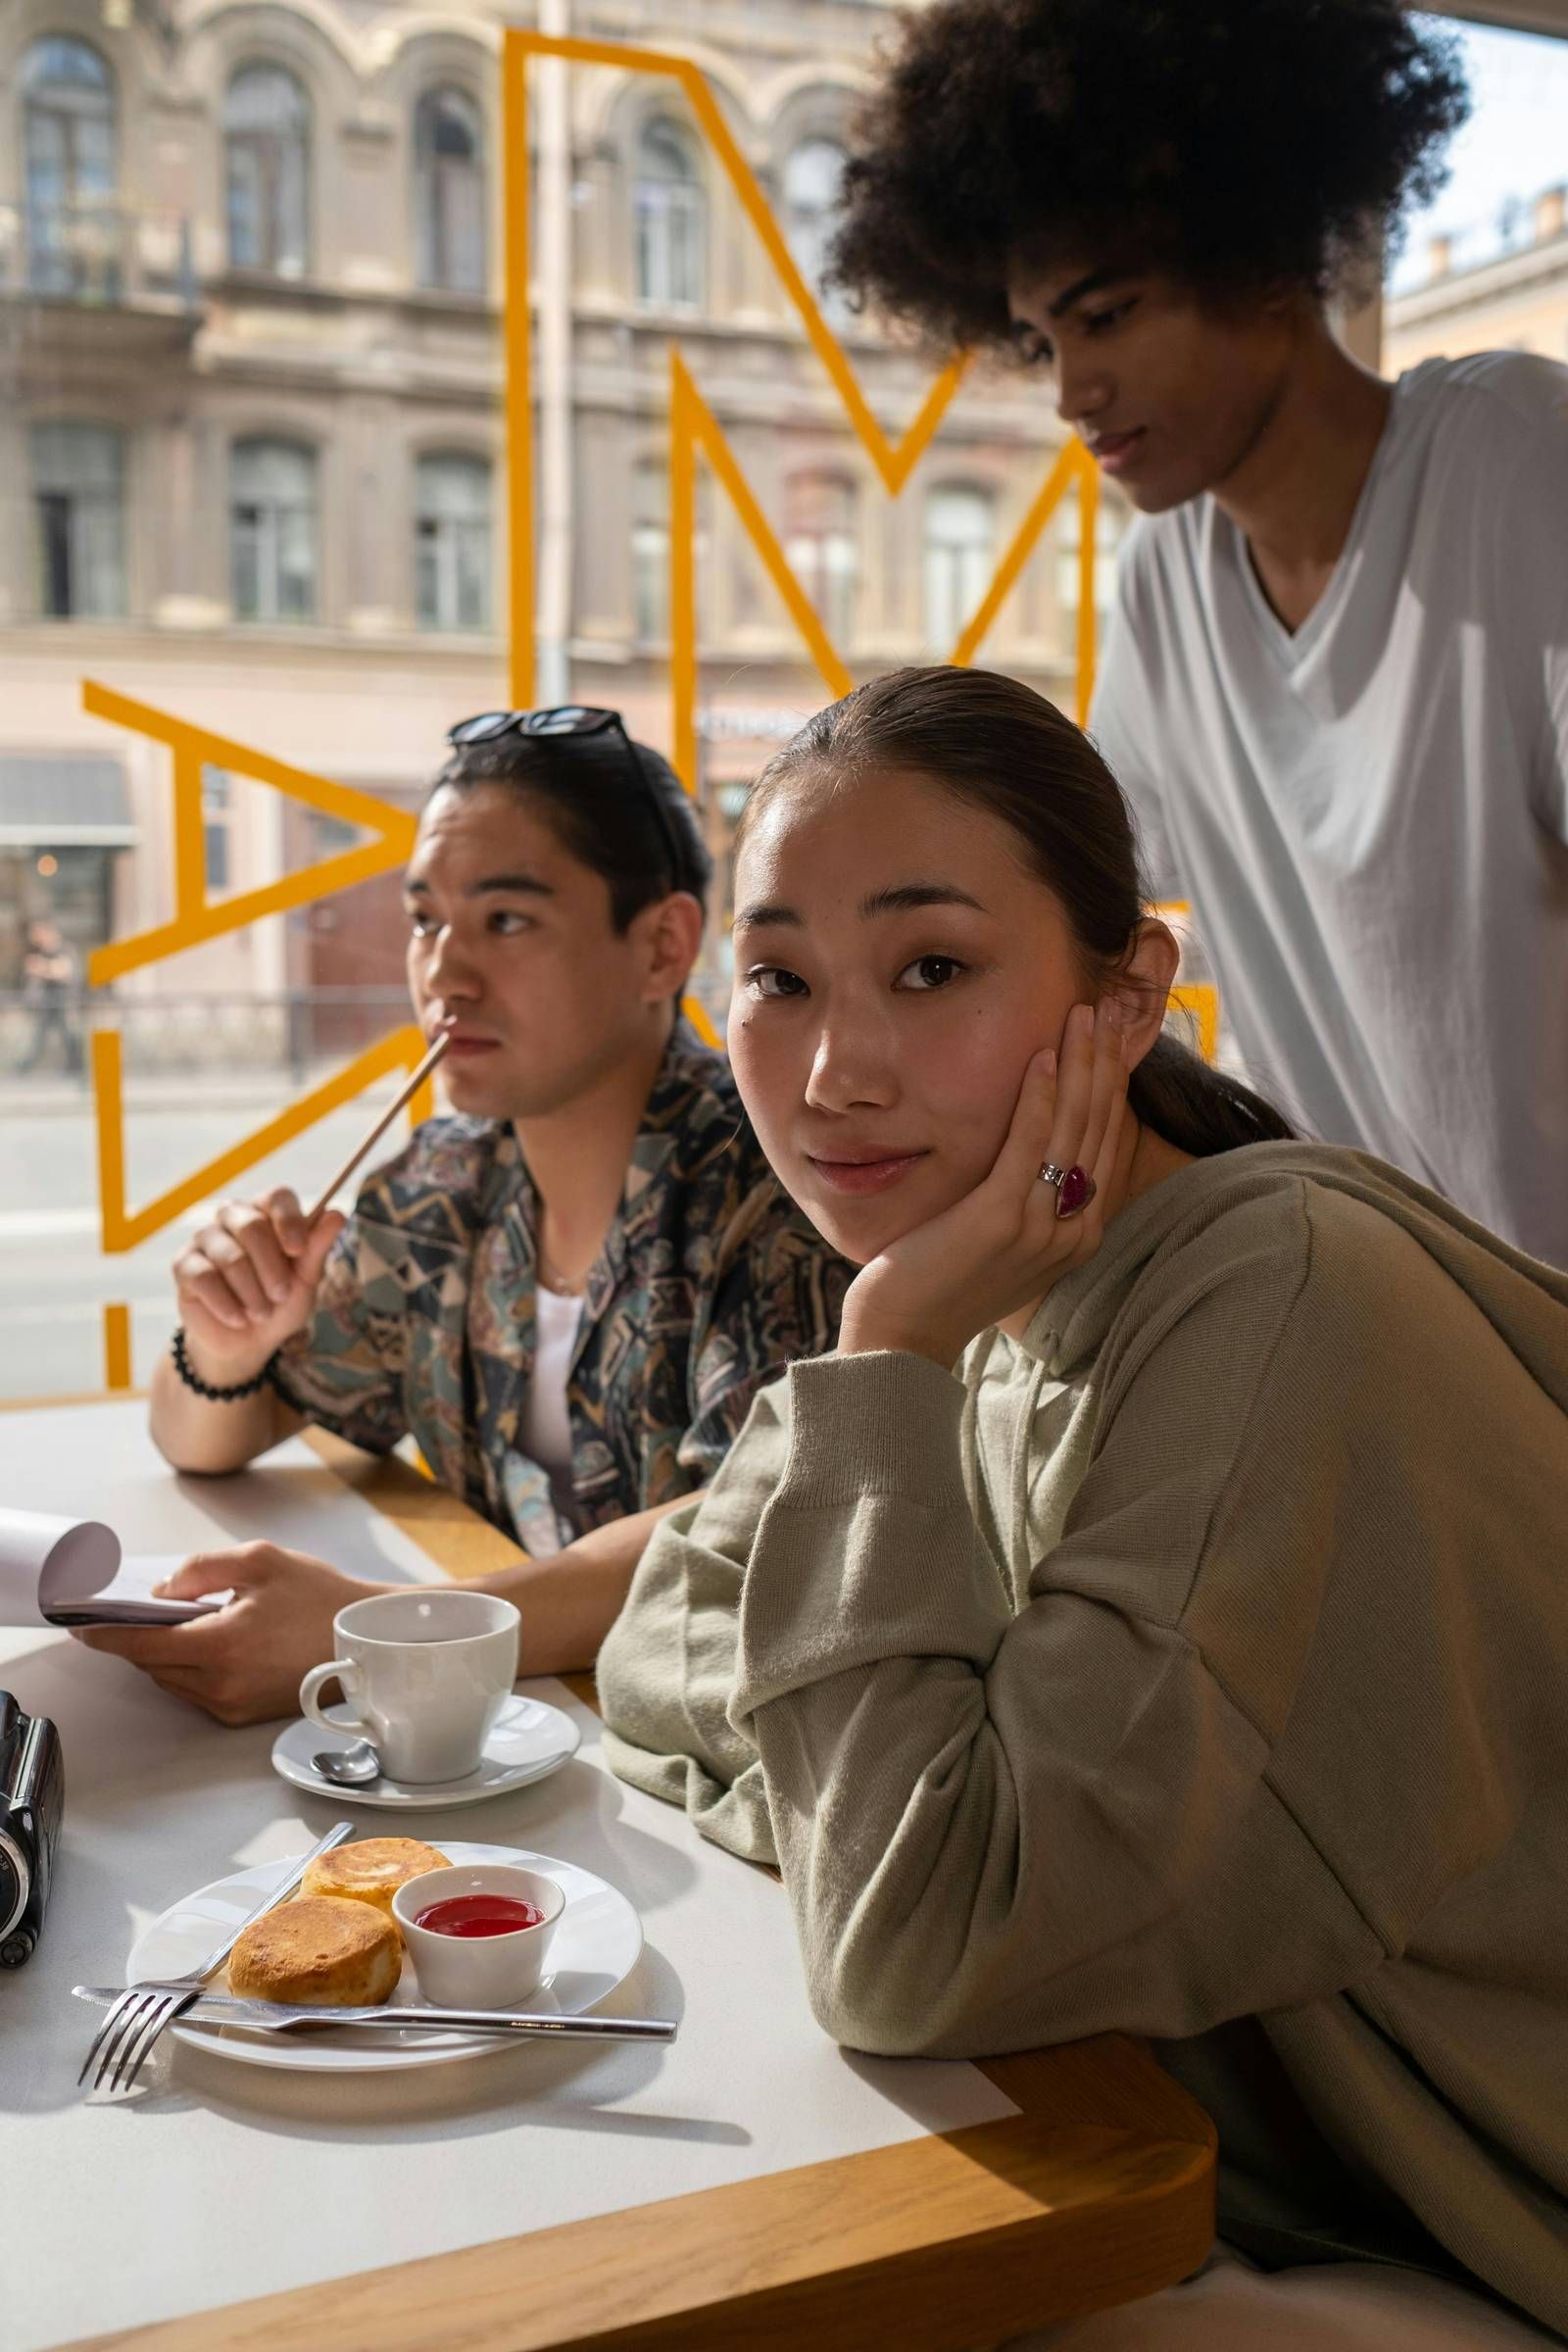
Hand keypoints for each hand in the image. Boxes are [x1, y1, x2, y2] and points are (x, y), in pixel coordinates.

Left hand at [72, 1544, 387, 1725]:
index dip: (105, 1634)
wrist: (364, 1641)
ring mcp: (231, 1704)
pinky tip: (211, 1643)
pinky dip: (190, 1668)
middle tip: (137, 1612)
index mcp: (221, 1644)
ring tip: (187, 1623)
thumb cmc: (320, 1598)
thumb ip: (201, 1569)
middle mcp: (220, 1683)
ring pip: (172, 1680)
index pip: (142, 1644)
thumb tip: (164, 1591)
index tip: (79, 1625)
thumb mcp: (260, 1561)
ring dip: (166, 1654)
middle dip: (139, 1638)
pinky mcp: (242, 1715)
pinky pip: (196, 1691)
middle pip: (153, 1664)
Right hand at [172, 1189, 344, 1383]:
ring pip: (230, 1257)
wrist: (248, 1341)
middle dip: (271, 1267)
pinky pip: (205, 1278)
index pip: (277, 1196)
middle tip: (281, 1295)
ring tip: (262, 1314)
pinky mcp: (184, 1265)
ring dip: (252, 1292)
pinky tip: (238, 1318)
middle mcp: (233, 1217)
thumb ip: (316, 1248)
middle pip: (252, 1226)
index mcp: (267, 1213)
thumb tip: (337, 1214)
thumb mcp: (305, 1280)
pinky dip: (226, 1304)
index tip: (298, 1251)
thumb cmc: (280, 1302)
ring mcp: (205, 1239)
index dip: (289, 1221)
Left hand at [837, 999, 1129, 1368]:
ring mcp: (1040, 1228)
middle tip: (1108, 1006)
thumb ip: (1027, 1195)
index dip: (1112, 1082)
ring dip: (1081, 1065)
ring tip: (1083, 1015)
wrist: (902, 1338)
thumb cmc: (941, 1282)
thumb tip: (1033, 1145)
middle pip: (1099, 1128)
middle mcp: (1072, 1231)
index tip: (1110, 1033)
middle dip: (1106, 1060)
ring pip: (1073, 1130)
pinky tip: (1041, 1057)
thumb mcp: (1001, 1237)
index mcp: (1079, 1234)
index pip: (1106, 1142)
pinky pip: (1028, 1148)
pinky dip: (1039, 1100)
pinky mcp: (1001, 1221)